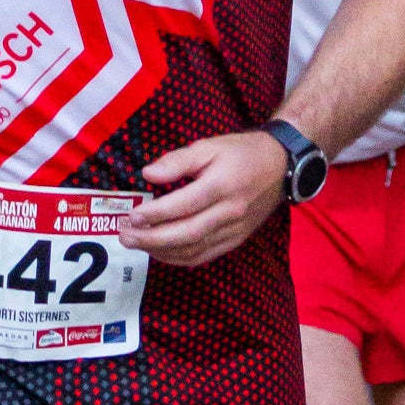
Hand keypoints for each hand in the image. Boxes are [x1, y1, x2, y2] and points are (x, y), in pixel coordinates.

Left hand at [127, 127, 289, 267]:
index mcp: (222, 185)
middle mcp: (229, 212)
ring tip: (136, 243)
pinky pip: (204, 256)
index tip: (131, 216)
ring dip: (161, 251)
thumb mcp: (209, 146)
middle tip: (125, 235)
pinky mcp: (235, 241)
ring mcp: (233, 230)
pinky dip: (179, 258)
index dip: (155, 214)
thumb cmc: (240, 153)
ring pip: (193, 250)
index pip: (184, 205)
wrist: (279, 167)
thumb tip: (148, 174)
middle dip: (152, 239)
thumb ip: (177, 160)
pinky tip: (160, 252)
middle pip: (186, 234)